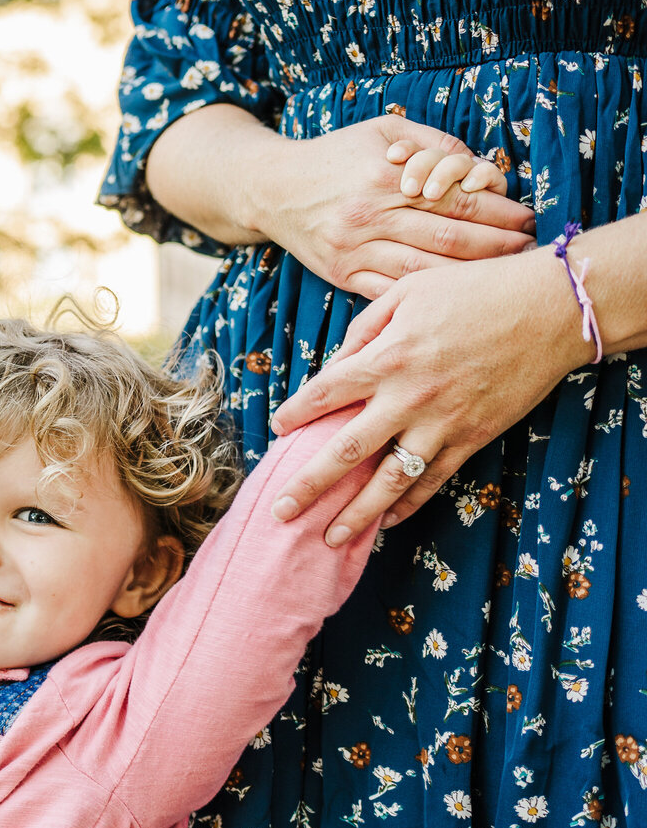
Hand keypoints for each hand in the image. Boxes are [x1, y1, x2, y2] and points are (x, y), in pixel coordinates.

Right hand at [257, 116, 534, 298]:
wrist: (272, 189)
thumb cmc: (334, 156)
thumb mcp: (381, 131)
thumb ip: (431, 144)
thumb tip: (479, 167)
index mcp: (386, 177)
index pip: (456, 197)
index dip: (499, 210)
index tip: (527, 217)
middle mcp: (370, 215)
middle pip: (449, 236)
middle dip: (496, 245)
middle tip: (528, 250)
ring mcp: (354, 249)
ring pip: (423, 269)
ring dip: (468, 275)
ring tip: (500, 276)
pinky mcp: (342, 274)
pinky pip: (390, 291)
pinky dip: (425, 295)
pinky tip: (453, 296)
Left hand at [265, 246, 591, 543]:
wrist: (551, 309)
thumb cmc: (476, 290)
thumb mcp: (408, 290)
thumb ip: (364, 328)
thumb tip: (337, 363)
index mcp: (386, 357)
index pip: (324, 394)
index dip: (295, 414)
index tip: (276, 431)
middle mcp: (407, 397)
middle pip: (345, 452)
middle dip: (308, 485)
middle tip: (280, 511)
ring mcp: (441, 423)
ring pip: (389, 480)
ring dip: (356, 513)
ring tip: (327, 537)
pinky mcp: (472, 438)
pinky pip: (432, 480)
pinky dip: (407, 505)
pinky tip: (384, 522)